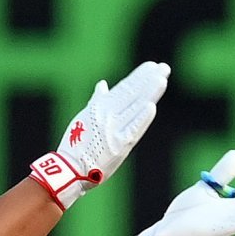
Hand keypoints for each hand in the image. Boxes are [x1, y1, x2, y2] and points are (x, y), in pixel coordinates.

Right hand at [29, 61, 169, 210]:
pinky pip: (131, 130)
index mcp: (99, 107)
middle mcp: (107, 115)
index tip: (152, 66)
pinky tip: (151, 107)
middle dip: (149, 80)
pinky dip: (141, 119)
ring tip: (162, 79)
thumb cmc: (77, 145)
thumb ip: (97, 100)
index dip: (139, 76)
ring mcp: (113, 130)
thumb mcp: (84, 117)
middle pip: (131, 94)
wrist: (70, 169)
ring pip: (134, 108)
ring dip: (149, 93)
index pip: (123, 88)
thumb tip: (102, 84)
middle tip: (164, 68)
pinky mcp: (118, 146)